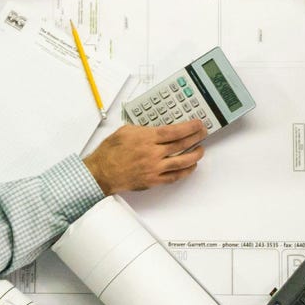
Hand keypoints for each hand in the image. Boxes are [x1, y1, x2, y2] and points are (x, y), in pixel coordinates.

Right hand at [84, 121, 205, 194]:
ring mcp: (154, 168)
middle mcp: (153, 154)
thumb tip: (156, 129)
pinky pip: (174, 177)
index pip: (174, 131)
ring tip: (200, 150)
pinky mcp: (153, 180)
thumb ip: (144, 129)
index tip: (198, 124)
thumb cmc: (110, 152)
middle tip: (203, 133)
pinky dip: (185, 172)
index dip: (189, 127)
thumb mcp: (126, 130)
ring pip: (182, 162)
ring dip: (194, 155)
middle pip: (181, 145)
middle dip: (196, 138)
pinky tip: (190, 167)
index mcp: (147, 138)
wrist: (101, 172)